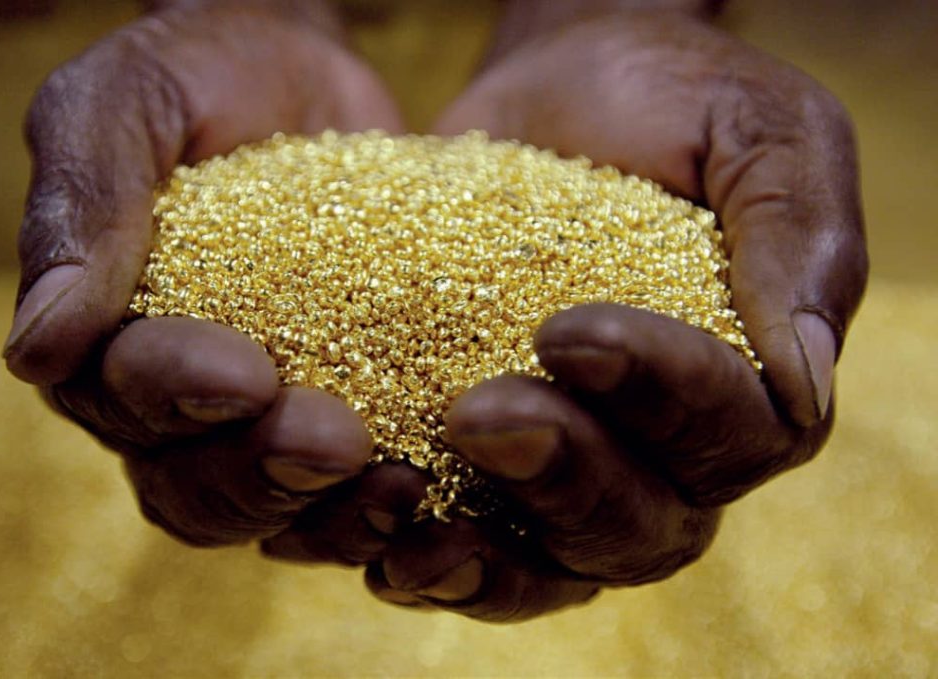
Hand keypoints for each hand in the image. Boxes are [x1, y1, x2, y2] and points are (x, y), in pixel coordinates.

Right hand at [3, 0, 404, 546]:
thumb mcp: (122, 106)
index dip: (177, 394)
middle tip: (337, 441)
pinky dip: (389, 504)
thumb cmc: (197, 77)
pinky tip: (440, 489)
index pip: (122, 395)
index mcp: (104, 338)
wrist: (302, 74)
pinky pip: (353, 490)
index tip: (247, 373)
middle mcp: (173, 402)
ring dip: (330, 513)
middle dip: (262, 470)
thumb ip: (81, 210)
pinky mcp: (347, 412)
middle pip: (194, 484)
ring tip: (400, 486)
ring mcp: (261, 420)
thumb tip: (36, 349)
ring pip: (271, 510)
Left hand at [354, 7, 866, 620]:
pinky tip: (369, 535)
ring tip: (403, 505)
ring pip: (553, 563)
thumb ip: (795, 241)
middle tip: (476, 411)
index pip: (732, 433)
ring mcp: (577, 468)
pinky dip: (426, 555)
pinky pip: (473, 545)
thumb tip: (804, 379)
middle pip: (641, 526)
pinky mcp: (489, 463)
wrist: (566, 86)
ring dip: (483, 555)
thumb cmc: (674, 102)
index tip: (567, 328)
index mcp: (752, 384)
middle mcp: (671, 453)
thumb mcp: (761, 135)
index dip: (658, 397)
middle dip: (561, 477)